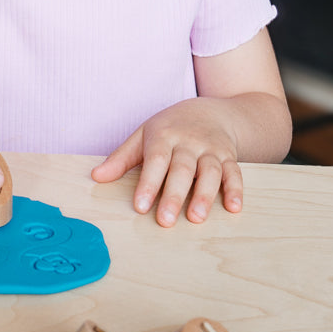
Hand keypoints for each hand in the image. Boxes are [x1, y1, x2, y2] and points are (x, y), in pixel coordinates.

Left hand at [90, 98, 243, 226]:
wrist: (213, 111)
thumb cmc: (171, 128)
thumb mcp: (144, 135)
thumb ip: (121, 158)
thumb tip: (96, 176)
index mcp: (164, 135)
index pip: (155, 160)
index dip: (148, 183)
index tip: (140, 206)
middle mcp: (189, 142)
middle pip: (182, 168)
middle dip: (174, 195)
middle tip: (166, 220)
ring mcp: (211, 149)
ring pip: (210, 171)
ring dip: (205, 195)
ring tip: (197, 218)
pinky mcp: (229, 156)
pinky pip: (234, 172)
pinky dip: (236, 189)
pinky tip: (233, 207)